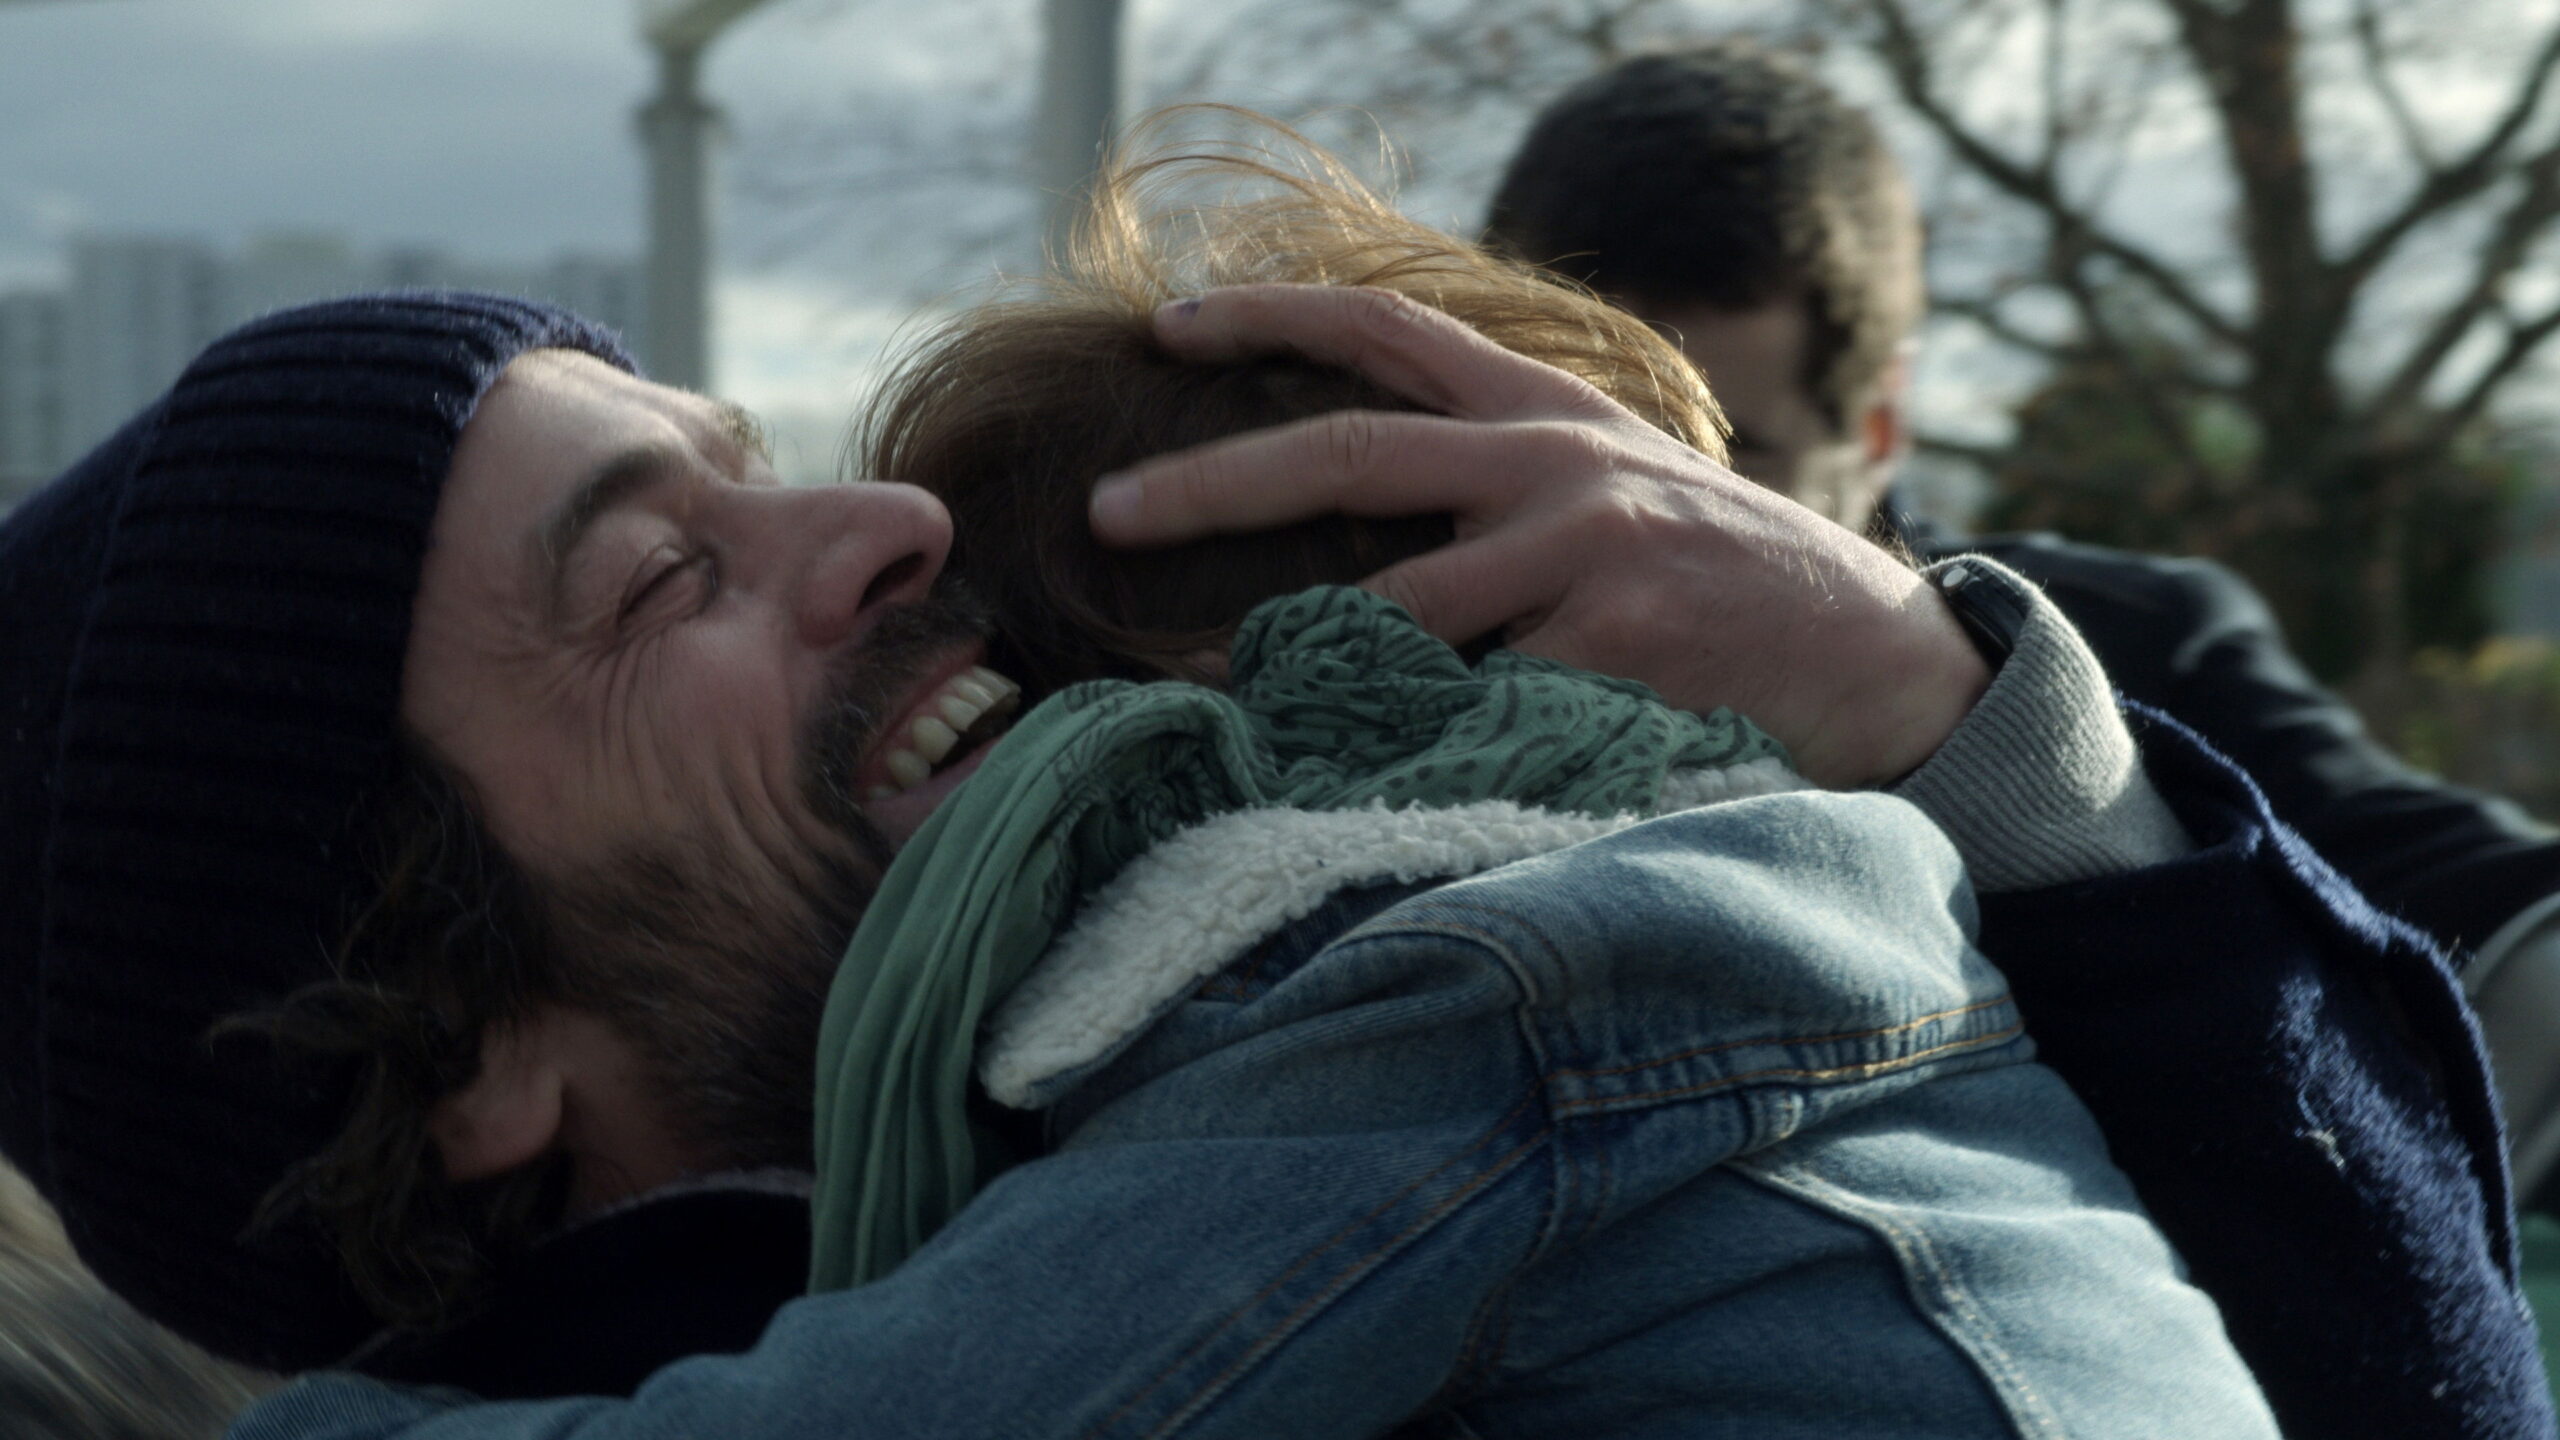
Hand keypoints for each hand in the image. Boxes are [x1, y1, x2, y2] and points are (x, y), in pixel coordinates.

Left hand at [1085, 284, 1988, 787]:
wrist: (1867, 649)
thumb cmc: (1708, 577)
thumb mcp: (1609, 485)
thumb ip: (1494, 476)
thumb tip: (1346, 514)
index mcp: (1546, 409)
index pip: (1391, 329)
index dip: (1272, 314)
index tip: (1165, 326)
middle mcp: (1558, 459)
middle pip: (1352, 447)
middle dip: (1213, 480)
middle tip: (1105, 510)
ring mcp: (1590, 547)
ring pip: (1395, 604)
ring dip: (1295, 662)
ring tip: (1206, 701)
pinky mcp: (1619, 645)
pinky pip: (1470, 706)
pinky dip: (1403, 746)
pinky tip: (1358, 777)